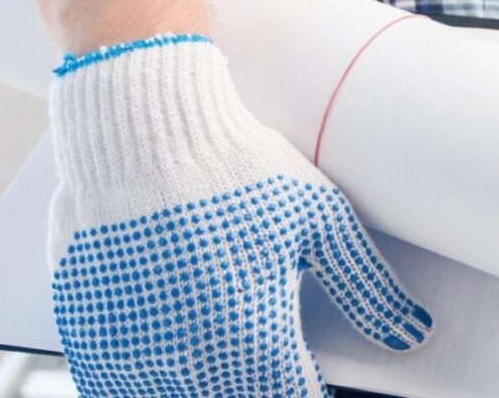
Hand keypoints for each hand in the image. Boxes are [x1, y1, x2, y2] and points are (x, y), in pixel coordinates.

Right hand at [47, 33, 433, 395]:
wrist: (141, 127)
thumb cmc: (236, 166)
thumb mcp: (320, 219)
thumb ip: (368, 289)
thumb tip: (414, 334)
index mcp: (254, 337)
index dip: (308, 394)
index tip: (312, 380)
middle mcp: (187, 358)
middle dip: (256, 388)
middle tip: (265, 359)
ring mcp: (128, 352)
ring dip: (203, 384)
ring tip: (221, 345)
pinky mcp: (85, 334)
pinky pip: (114, 386)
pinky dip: (144, 380)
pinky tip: (166, 348)